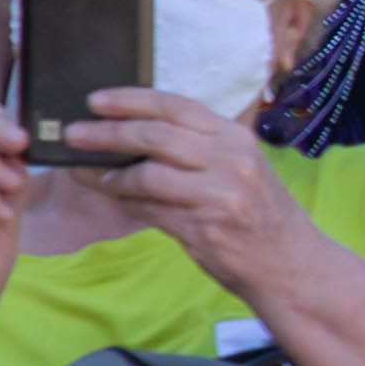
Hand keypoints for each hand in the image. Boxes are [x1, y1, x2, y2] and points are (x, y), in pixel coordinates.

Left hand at [63, 82, 332, 305]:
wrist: (291, 266)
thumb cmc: (259, 218)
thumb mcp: (238, 171)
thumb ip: (197, 153)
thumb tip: (133, 139)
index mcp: (236, 138)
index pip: (177, 106)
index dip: (132, 99)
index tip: (96, 100)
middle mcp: (231, 158)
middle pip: (156, 134)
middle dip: (107, 131)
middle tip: (73, 134)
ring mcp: (221, 191)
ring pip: (148, 170)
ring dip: (108, 170)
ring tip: (81, 169)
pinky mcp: (206, 224)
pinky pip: (151, 206)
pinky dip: (124, 198)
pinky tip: (108, 193)